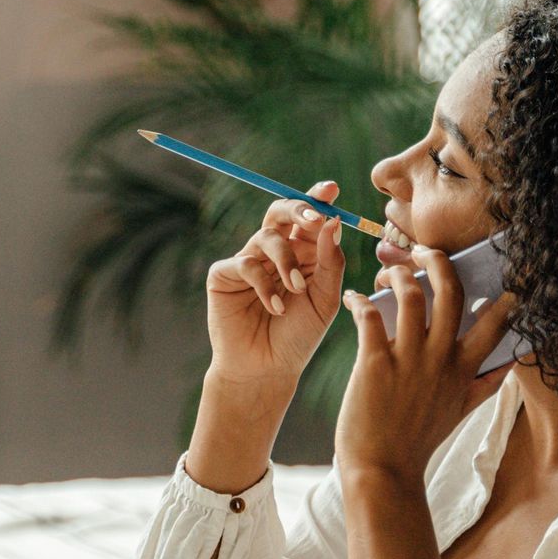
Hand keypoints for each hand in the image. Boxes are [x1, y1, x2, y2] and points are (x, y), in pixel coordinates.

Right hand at [204, 183, 346, 392]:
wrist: (266, 369)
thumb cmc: (298, 336)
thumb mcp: (325, 299)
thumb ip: (330, 262)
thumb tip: (333, 221)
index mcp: (302, 252)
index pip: (309, 216)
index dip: (318, 198)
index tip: (331, 190)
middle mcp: (274, 251)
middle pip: (281, 211)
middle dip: (299, 208)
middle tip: (314, 218)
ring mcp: (248, 260)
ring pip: (268, 237)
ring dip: (286, 261)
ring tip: (296, 290)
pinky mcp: (224, 274)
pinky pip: (246, 263)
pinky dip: (265, 284)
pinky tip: (275, 308)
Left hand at [334, 247, 516, 484]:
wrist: (383, 471)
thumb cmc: (418, 441)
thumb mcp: (460, 412)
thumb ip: (484, 385)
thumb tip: (508, 368)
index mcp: (462, 369)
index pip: (493, 323)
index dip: (501, 298)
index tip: (504, 282)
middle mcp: (440, 359)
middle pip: (450, 292)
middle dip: (440, 261)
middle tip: (427, 250)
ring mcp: (409, 360)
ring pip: (411, 295)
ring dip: (399, 274)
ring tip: (388, 272)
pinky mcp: (375, 363)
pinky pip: (370, 316)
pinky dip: (360, 301)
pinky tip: (353, 298)